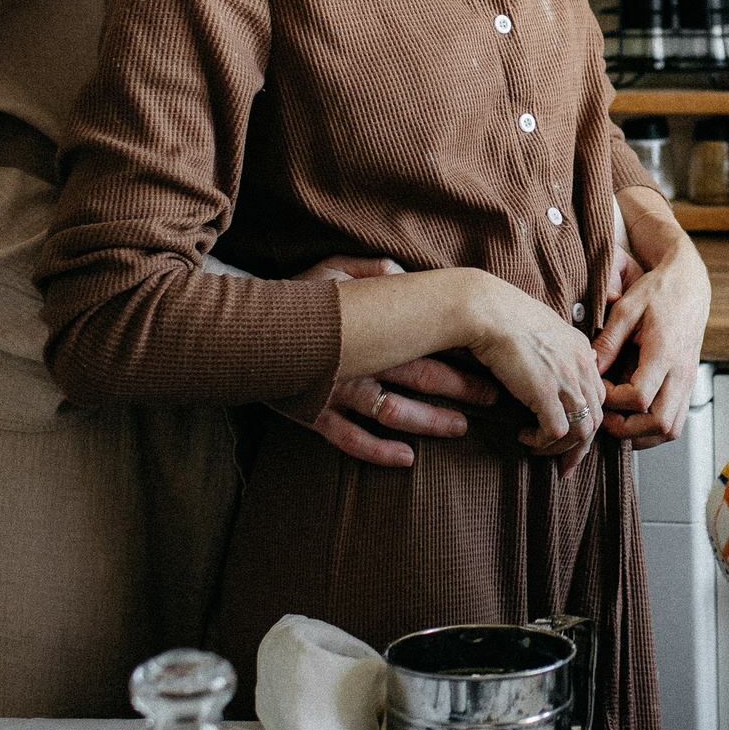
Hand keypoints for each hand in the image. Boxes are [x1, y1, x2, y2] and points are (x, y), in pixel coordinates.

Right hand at [297, 256, 500, 467]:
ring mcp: (336, 392)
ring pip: (392, 412)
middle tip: (491, 397)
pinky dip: (378, 452)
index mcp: (368, 330)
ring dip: (428, 422)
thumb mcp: (327, 271)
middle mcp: (358, 363)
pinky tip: (405, 459)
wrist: (237, 330)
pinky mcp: (314, 415)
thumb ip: (366, 270)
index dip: (459, 351)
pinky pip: (349, 440)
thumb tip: (398, 272)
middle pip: (419, 378)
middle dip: (459, 389)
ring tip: (459, 428)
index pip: (424, 341)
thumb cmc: (290, 299)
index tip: (489, 359)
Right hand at [466, 277, 606, 473]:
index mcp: (582, 352)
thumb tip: (570, 366)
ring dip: (561, 449)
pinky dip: (542, 442)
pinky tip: (525, 437)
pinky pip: (556, 432)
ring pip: (582, 430)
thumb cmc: (506, 316)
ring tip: (539, 450)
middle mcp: (581, 366)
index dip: (587, 421)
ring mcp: (566, 380)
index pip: (597, 396)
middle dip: (580, 447)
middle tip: (564, 465)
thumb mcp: (545, 329)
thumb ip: (561, 350)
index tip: (572, 439)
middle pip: (595, 417)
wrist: (489, 310)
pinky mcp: (545, 392)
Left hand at [594, 232, 709, 449]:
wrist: (689, 285)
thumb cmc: (659, 292)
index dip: (614, 401)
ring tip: (618, 419)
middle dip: (626, 429)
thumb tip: (590, 369)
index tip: (599, 387)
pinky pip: (675, 421)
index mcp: (665, 352)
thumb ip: (608, 341)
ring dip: (642, 435)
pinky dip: (653, 428)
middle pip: (659, 423)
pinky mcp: (688, 385)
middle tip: (605, 415)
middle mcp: (681, 373)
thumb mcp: (627, 309)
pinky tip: (634, 416)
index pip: (640, 397)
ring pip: (670, 429)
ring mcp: (688, 381)